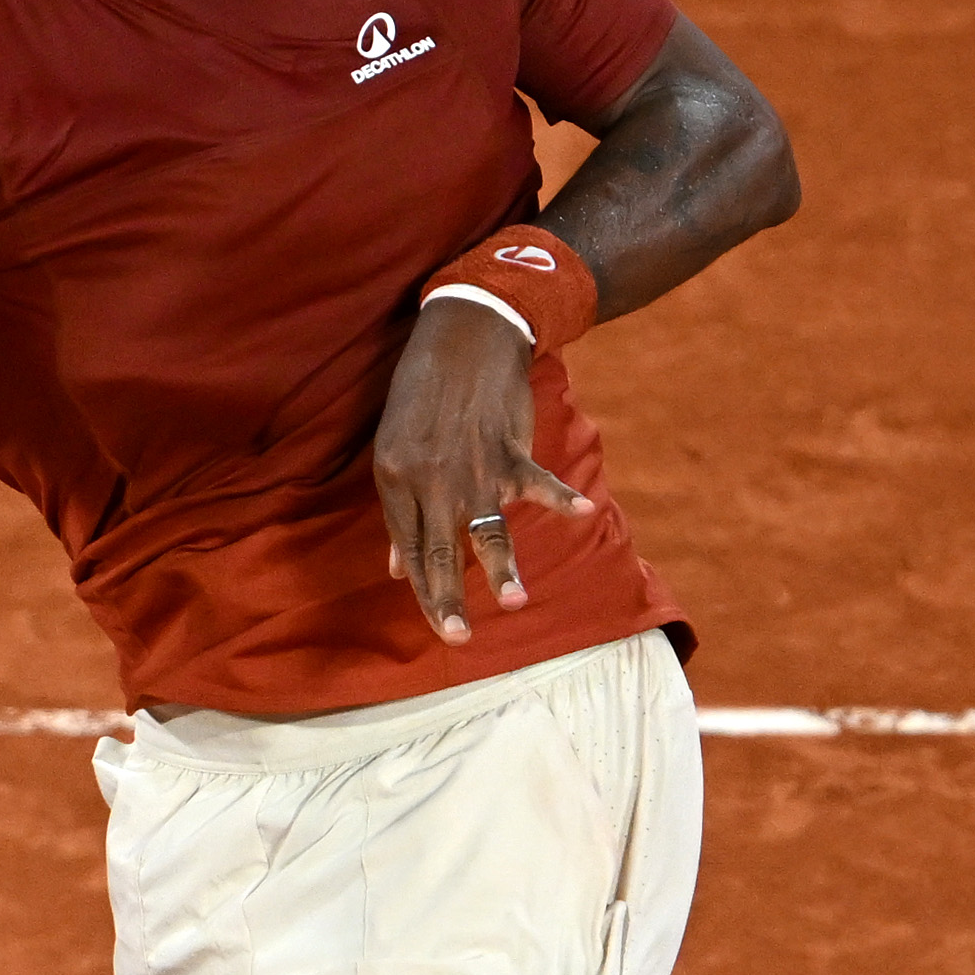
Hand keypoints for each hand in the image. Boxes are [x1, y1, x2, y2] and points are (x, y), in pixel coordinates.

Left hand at [370, 296, 590, 642]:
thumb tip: (393, 569)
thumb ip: (399, 511)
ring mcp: (470, 465)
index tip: (439, 624)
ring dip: (500, 567)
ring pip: (484, 528)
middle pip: (439, 550)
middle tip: (458, 639)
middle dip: (447, 598)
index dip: (423, 589)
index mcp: (395, 479)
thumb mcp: (394, 448)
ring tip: (512, 603)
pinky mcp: (507, 447)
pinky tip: (581, 513)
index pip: (410, 548)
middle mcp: (428, 478)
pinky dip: (560, 497)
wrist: (461, 335)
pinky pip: (535, 481)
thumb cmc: (423, 394)